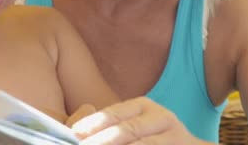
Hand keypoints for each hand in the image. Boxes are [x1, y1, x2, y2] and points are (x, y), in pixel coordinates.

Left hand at [72, 97, 208, 144]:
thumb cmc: (151, 137)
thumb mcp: (134, 124)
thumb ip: (111, 126)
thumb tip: (77, 131)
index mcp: (144, 106)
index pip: (115, 114)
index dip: (93, 124)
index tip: (75, 133)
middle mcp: (160, 117)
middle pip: (127, 130)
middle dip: (101, 141)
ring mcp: (172, 136)